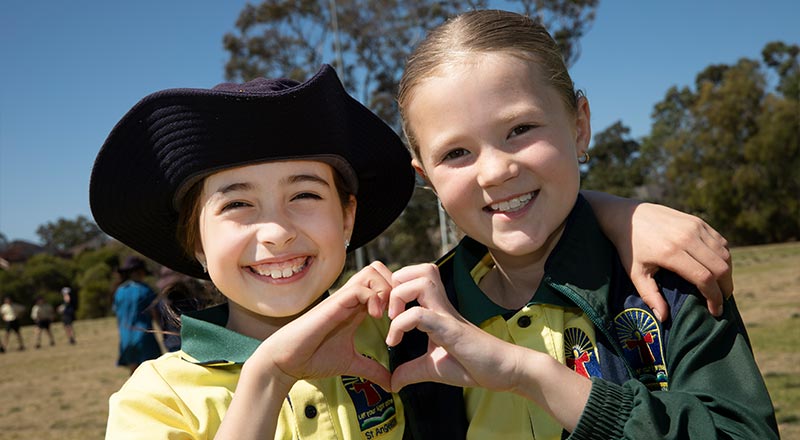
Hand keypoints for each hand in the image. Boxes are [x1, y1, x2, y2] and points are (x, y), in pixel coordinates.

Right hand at [252, 261, 393, 390]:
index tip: (402, 318)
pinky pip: (360, 288)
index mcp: (356, 308)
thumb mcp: (351, 364)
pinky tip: (374, 318)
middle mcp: (351, 298)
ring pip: (372, 272)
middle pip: (380, 269)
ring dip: (386, 290)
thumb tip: (392, 385)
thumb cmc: (313, 359)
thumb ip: (372, 370)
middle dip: (396, 286)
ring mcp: (342, 299)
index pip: (383, 284)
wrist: (286, 362)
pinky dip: (373, 299)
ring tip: (387, 315)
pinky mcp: (334, 304)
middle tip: (398, 312)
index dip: (397, 295)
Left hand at [386, 263, 521, 392]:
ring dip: (399, 295)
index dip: (396, 288)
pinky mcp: (450, 329)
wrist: (503, 371)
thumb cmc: (472, 365)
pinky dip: (401, 324)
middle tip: (388, 310)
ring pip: (422, 280)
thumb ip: (411, 371)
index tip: (385, 315)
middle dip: (396, 283)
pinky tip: (395, 342)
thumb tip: (393, 382)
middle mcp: (441, 306)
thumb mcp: (433, 368)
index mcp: (437, 309)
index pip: (416, 277)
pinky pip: (421, 314)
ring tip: (393, 319)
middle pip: (420, 269)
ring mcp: (446, 315)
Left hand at [586, 189, 732, 319]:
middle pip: (720, 267)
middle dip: (725, 288)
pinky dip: (724, 257)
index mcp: (670, 252)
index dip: (714, 297)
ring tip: (720, 288)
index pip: (704, 278)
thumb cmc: (629, 247)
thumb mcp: (634, 272)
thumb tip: (663, 318)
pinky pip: (721, 241)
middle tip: (721, 302)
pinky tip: (717, 269)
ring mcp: (694, 226)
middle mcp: (686, 237)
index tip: (715, 311)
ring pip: (724, 254)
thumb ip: (649, 295)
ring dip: (727, 273)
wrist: (626, 216)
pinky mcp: (697, 221)